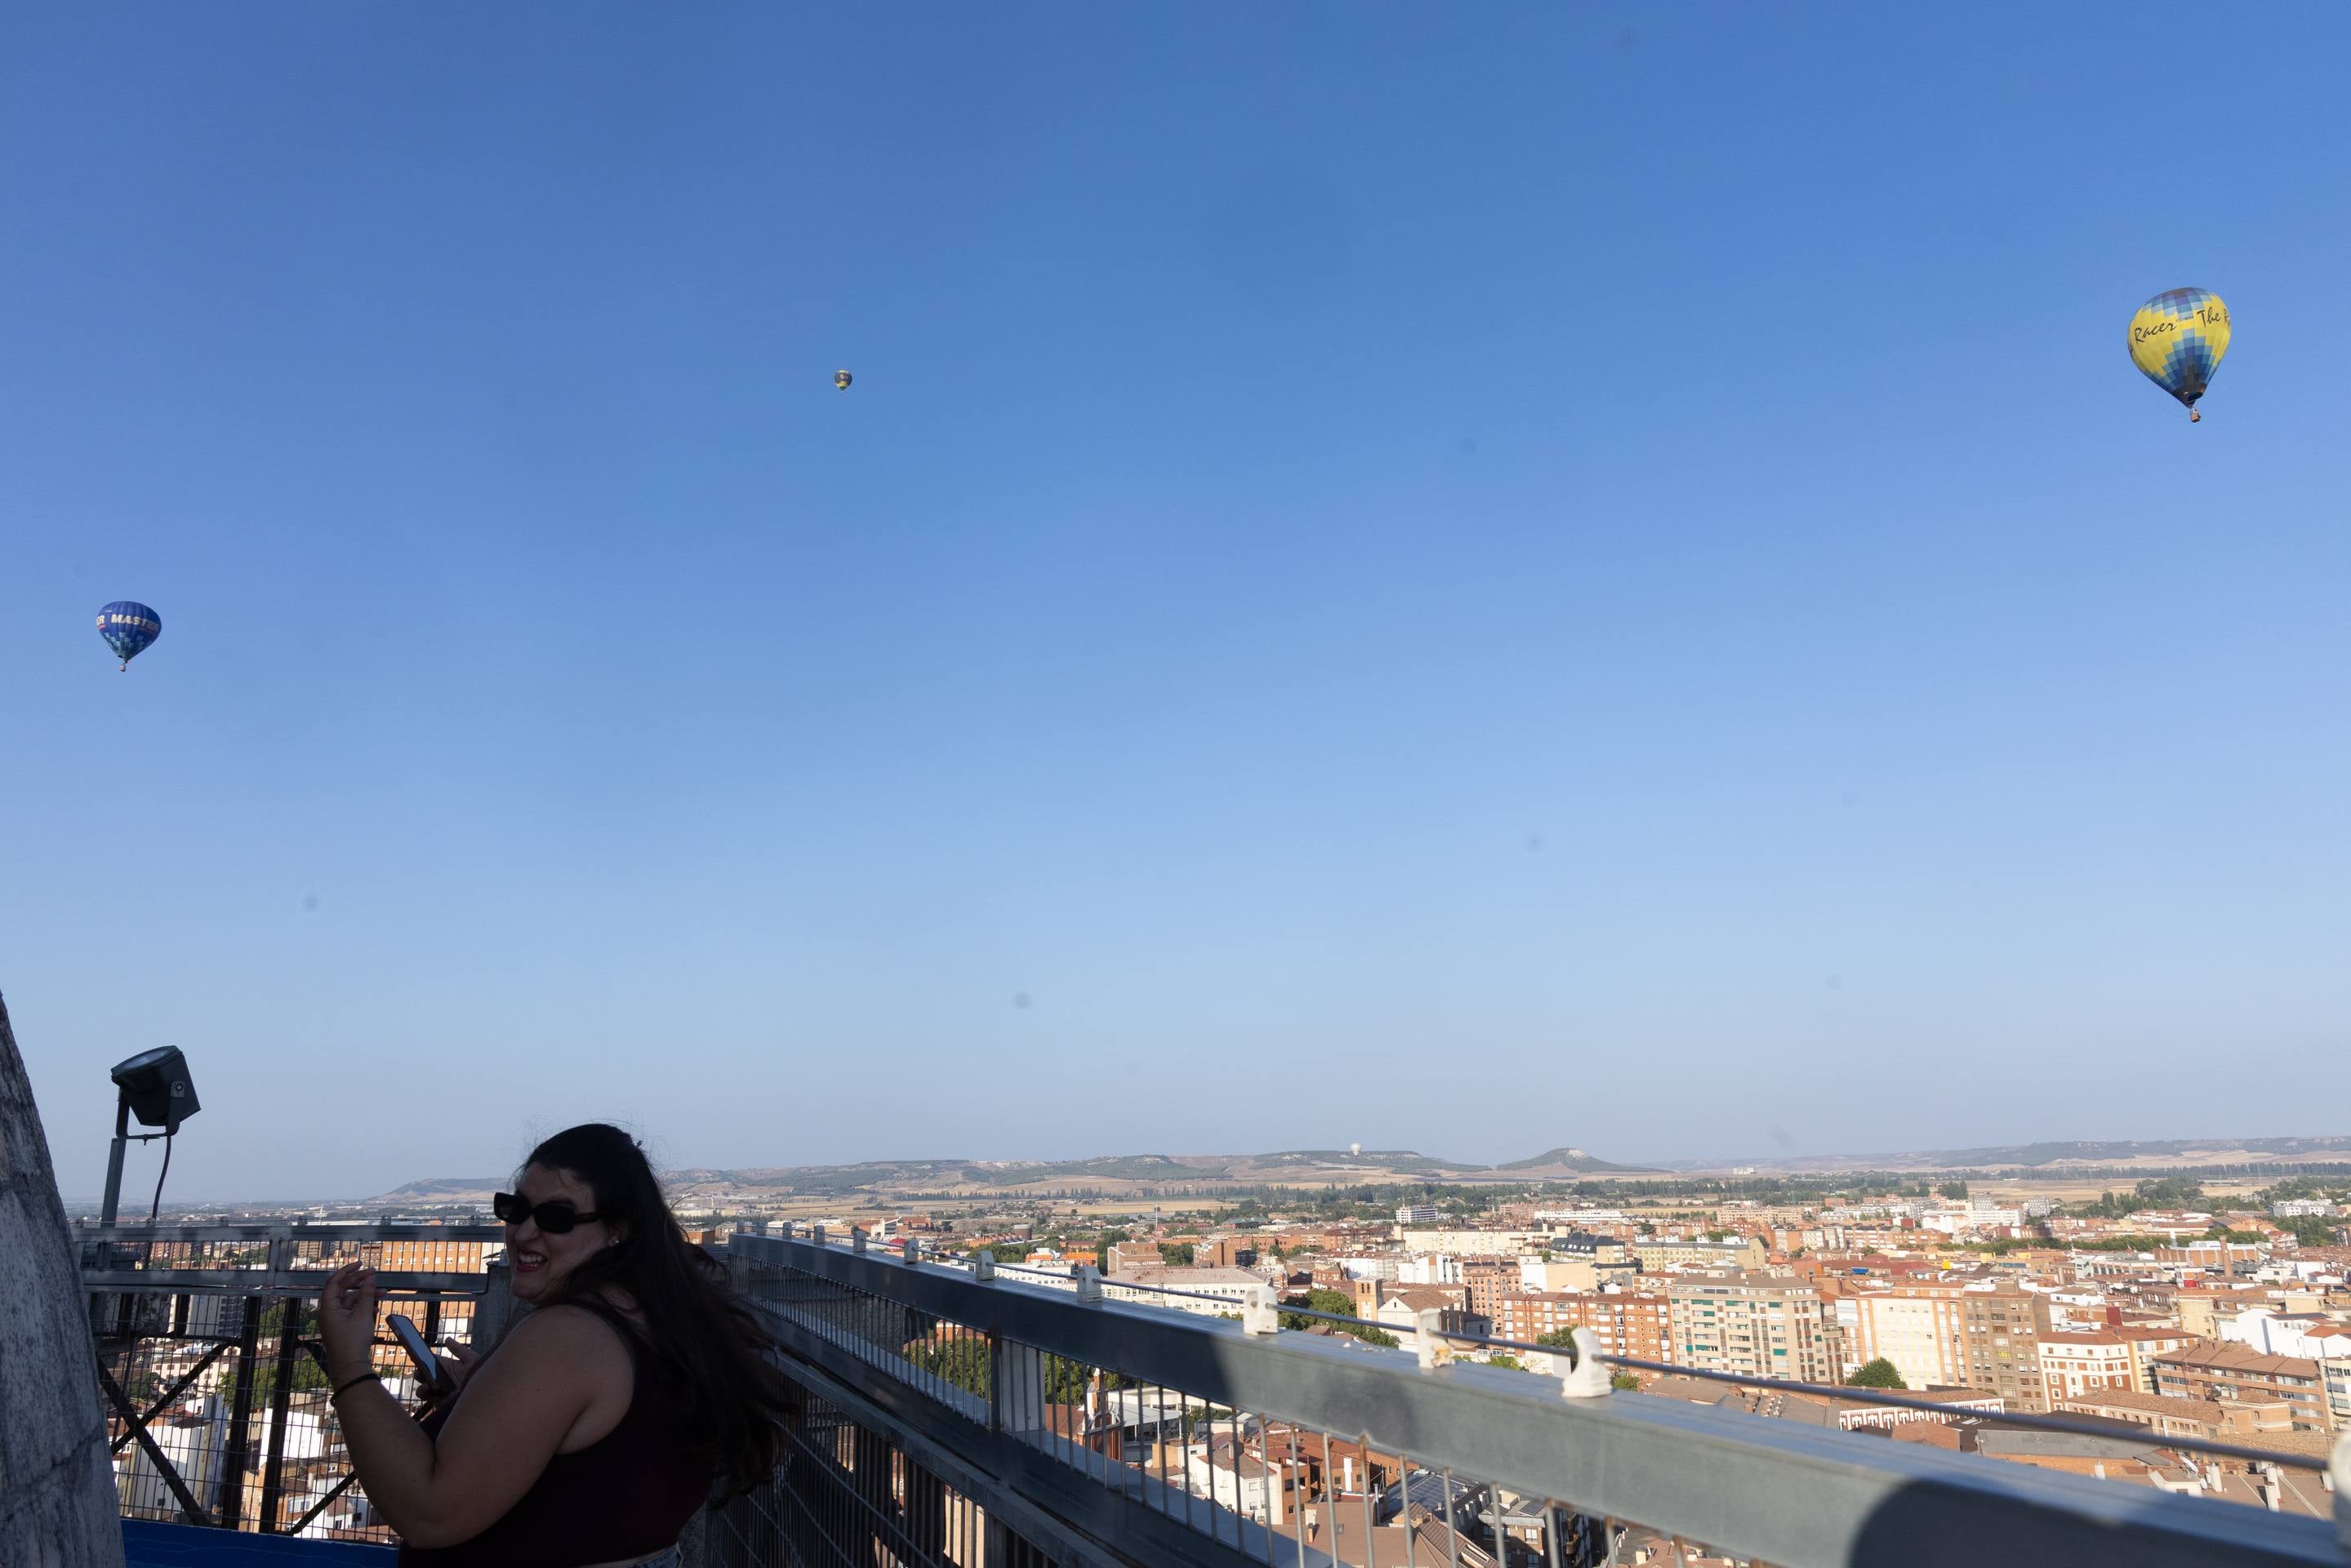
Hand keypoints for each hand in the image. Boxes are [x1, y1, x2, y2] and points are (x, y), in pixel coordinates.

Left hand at [318, 1262, 379, 1383]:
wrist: (350, 1366)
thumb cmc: (353, 1340)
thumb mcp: (362, 1314)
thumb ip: (367, 1294)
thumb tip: (371, 1277)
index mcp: (328, 1307)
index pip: (334, 1282)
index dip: (347, 1271)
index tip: (361, 1264)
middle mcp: (329, 1312)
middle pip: (343, 1290)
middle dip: (359, 1282)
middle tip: (375, 1274)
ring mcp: (335, 1320)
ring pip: (350, 1301)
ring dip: (365, 1296)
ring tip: (383, 1293)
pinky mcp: (342, 1327)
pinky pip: (351, 1311)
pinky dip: (363, 1307)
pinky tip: (375, 1309)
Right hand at [417, 1340, 484, 1403]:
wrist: (486, 1393)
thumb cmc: (481, 1374)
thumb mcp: (471, 1359)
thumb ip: (458, 1350)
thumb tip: (447, 1339)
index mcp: (449, 1367)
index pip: (432, 1362)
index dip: (424, 1360)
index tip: (417, 1356)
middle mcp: (443, 1379)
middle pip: (425, 1376)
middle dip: (420, 1373)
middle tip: (421, 1371)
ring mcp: (441, 1391)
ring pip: (423, 1389)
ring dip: (421, 1386)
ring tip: (426, 1385)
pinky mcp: (441, 1402)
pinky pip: (429, 1399)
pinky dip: (426, 1394)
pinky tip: (429, 1390)